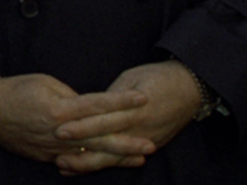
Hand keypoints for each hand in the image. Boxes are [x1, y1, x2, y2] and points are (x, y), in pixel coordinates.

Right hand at [0, 73, 149, 172]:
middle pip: (101, 136)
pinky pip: (76, 162)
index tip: (142, 98)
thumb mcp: (45, 83)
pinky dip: (95, 162)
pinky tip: (110, 163)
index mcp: (60, 108)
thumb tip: (91, 106)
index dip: (121, 101)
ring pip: (92, 153)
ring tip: (140, 157)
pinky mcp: (48, 156)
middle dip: (128, 140)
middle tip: (151, 142)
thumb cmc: (16, 91)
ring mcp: (55, 147)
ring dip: (118, 156)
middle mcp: (61, 131)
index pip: (98, 104)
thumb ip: (71, 96)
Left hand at [53, 61, 199, 174]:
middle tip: (57, 155)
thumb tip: (86, 107)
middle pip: (106, 142)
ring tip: (65, 166)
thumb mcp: (131, 79)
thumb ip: (110, 97)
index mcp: (133, 108)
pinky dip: (104, 164)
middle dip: (81, 150)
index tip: (60, 128)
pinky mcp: (151, 146)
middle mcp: (139, 128)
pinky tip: (84, 168)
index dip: (81, 125)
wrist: (190, 87)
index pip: (103, 119)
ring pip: (113, 157)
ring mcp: (146, 140)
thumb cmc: (157, 77)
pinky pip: (124, 159)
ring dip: (89, 163)